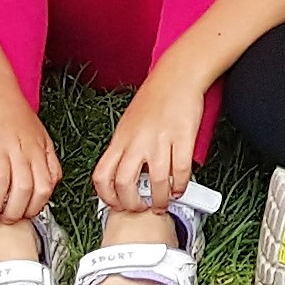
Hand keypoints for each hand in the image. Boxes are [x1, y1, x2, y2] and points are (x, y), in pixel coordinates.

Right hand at [0, 80, 57, 233]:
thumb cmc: (15, 114)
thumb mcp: (41, 136)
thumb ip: (47, 161)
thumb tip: (50, 187)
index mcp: (37, 150)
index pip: (44, 187)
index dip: (36, 207)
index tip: (26, 215)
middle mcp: (19, 150)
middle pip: (24, 190)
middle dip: (15, 213)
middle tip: (6, 221)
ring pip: (0, 185)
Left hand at [92, 81, 207, 215]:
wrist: (176, 76)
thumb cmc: (154, 99)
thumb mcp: (128, 125)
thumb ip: (124, 149)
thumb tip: (121, 176)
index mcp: (120, 139)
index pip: (102, 176)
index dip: (106, 197)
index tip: (116, 205)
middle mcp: (137, 141)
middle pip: (124, 184)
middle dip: (132, 204)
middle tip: (140, 209)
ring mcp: (160, 140)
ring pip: (156, 182)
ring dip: (160, 200)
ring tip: (163, 203)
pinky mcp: (183, 137)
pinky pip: (181, 171)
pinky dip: (180, 186)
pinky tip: (179, 188)